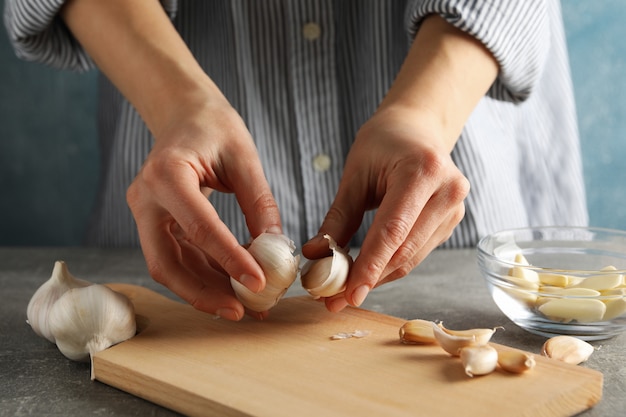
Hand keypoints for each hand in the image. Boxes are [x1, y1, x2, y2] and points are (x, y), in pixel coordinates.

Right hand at [127, 98, 281, 320]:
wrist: (184, 114)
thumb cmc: (214, 128)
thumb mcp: (244, 158)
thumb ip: (259, 204)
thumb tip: (276, 250)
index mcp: (166, 174)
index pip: (200, 228)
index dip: (230, 261)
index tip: (260, 284)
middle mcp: (146, 199)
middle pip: (167, 263)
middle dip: (204, 293)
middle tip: (243, 312)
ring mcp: (145, 214)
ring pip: (169, 267)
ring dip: (206, 290)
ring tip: (246, 306)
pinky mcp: (155, 224)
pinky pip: (177, 258)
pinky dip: (204, 275)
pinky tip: (233, 286)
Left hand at [303, 107, 468, 311]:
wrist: (417, 128)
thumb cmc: (383, 143)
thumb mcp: (355, 174)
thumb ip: (338, 217)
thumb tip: (314, 255)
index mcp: (423, 170)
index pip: (393, 230)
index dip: (370, 266)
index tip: (347, 294)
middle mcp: (447, 191)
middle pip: (404, 250)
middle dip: (369, 279)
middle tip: (334, 300)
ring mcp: (454, 208)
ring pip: (412, 258)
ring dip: (378, 278)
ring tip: (344, 291)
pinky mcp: (452, 222)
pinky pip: (417, 253)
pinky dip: (390, 266)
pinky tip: (367, 274)